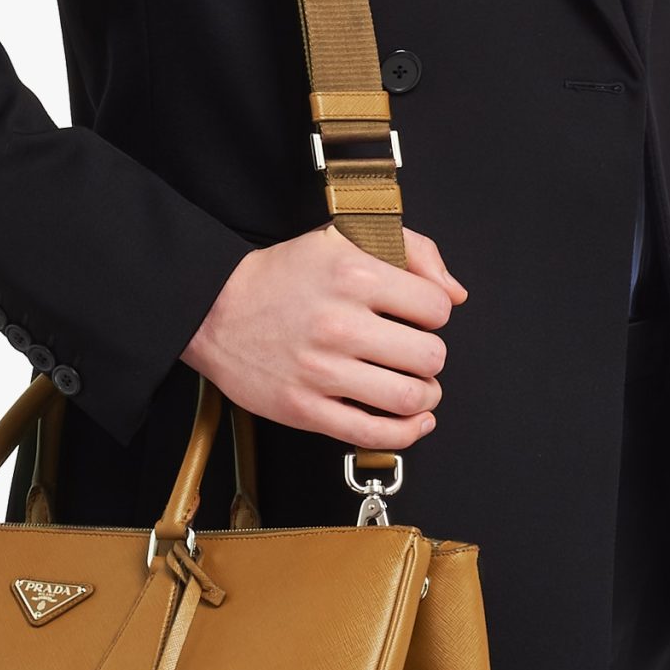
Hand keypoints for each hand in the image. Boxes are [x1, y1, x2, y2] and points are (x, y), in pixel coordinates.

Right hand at [181, 223, 466, 452]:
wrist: (214, 309)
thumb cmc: (284, 274)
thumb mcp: (345, 236)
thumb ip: (412, 249)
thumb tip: (455, 293)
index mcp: (353, 274)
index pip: (436, 308)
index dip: (433, 314)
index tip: (416, 317)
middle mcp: (340, 323)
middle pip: (430, 356)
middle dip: (430, 357)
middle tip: (414, 353)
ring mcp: (322, 370)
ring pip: (409, 398)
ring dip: (424, 396)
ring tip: (416, 386)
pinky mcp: (306, 409)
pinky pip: (374, 433)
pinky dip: (406, 433)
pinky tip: (412, 420)